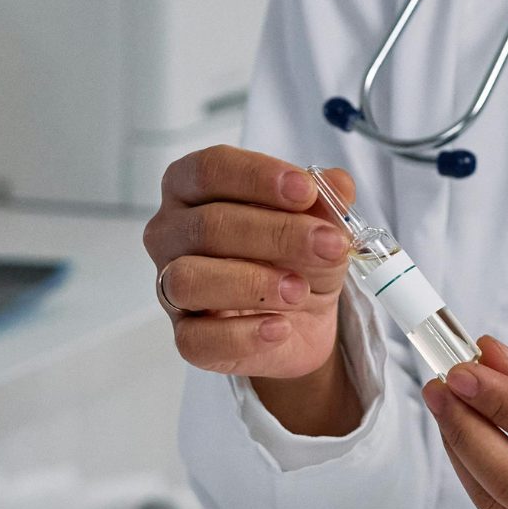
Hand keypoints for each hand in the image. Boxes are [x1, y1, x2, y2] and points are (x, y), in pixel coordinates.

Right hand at [142, 146, 354, 381]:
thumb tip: (337, 183)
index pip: (209, 169)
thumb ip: (326, 200)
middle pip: (207, 224)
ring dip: (253, 282)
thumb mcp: (321, 222)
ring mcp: (170, 287)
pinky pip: (195, 339)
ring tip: (300, 289)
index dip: (257, 177)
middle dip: (276, 233)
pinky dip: (243, 334)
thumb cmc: (297, 254)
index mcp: (192, 188)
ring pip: (189, 279)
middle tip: (329, 245)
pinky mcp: (185, 337)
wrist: (304, 318)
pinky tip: (280, 327)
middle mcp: (170, 233)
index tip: (306, 191)